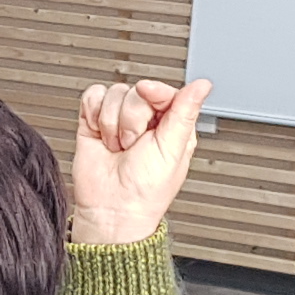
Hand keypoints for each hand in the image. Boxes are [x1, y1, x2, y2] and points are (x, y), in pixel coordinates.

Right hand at [72, 77, 211, 246]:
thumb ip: (185, 112)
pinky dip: (93, 115)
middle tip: (133, 143)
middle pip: (136, 90)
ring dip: (111, 123)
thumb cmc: (146, 190)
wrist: (111, 209)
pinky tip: (101, 136)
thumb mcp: (173, 150)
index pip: (164, 90)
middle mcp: (145, 120)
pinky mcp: (94, 123)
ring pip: (114, 94)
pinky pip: (92, 97)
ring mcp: (119, 120)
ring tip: (117, 146)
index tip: (147, 96)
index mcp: (171, 124)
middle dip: (131, 118)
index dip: (154, 91)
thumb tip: (202, 84)